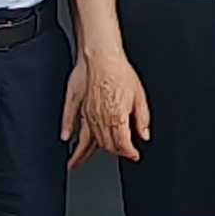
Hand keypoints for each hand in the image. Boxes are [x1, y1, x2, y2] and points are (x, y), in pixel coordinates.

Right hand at [65, 46, 148, 167]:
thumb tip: (145, 134)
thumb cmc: (120, 72)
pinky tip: (70, 140)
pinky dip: (75, 133)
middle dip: (115, 152)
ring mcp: (88, 113)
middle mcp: (100, 118)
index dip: (129, 152)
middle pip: (106, 145)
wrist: (101, 57)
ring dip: (92, 150)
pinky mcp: (80, 105)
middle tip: (122, 154)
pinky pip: (76, 124)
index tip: (134, 155)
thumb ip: (142, 118)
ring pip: (91, 139)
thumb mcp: (139, 96)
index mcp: (116, 117)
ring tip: (88, 159)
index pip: (122, 144)